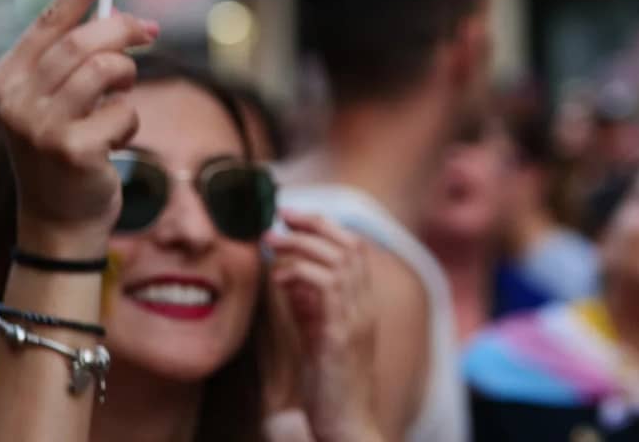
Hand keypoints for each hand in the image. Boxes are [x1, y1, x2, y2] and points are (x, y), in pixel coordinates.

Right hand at [0, 0, 158, 256]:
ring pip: (107, 71)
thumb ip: (78, 62)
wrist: (57, 225)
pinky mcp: (72, 151)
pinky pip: (123, 112)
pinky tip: (112, 143)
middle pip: (83, 42)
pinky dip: (128, 121)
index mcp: (4, 80)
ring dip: (127, 79)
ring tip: (120, 97)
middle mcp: (14, 101)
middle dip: (124, 30)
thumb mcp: (58, 101)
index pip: (48, 21)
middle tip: (150, 31)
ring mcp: (40, 128)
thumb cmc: (64, 152)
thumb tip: (129, 20)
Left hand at [268, 212, 381, 441]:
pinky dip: (300, 273)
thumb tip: (287, 273)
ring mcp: (357, 319)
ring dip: (301, 244)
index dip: (324, 225)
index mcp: (362, 303)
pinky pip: (326, 286)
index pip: (354, 247)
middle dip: (314, 224)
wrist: (346, 425)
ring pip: (338, 259)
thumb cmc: (329, 383)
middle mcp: (366, 306)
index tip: (291, 216)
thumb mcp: (317, 333)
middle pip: (349, 244)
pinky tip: (280, 278)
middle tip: (281, 216)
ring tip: (272, 242)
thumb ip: (307, 303)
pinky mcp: (341, 335)